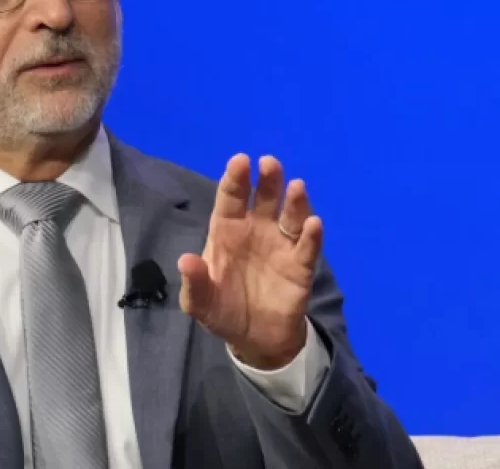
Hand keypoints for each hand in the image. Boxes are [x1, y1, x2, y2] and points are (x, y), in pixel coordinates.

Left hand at [178, 154, 323, 369]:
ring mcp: (281, 245)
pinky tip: (313, 224)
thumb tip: (186, 260)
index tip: (240, 161)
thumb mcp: (200, 302)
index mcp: (228, 231)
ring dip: (295, 201)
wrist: (254, 339)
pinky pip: (307, 247)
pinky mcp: (300, 266)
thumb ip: (194, 283)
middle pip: (263, 199)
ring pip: (290, 216)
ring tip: (297, 186)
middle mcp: (256, 230)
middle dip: (267, 180)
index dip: (235, 180)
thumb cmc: (223, 310)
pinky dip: (311, 235)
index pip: (231, 199)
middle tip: (270, 163)